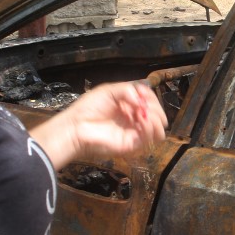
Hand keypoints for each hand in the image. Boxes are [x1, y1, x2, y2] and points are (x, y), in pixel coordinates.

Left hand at [31, 81, 167, 167]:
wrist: (76, 127)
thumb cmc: (89, 108)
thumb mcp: (108, 90)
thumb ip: (128, 90)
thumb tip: (142, 101)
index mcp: (128, 106)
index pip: (150, 101)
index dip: (150, 97)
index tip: (142, 94)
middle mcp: (133, 119)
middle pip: (157, 114)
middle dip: (155, 107)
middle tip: (144, 105)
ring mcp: (133, 132)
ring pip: (159, 128)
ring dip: (156, 118)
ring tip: (145, 114)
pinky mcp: (132, 144)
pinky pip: (150, 137)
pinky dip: (150, 127)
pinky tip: (141, 120)